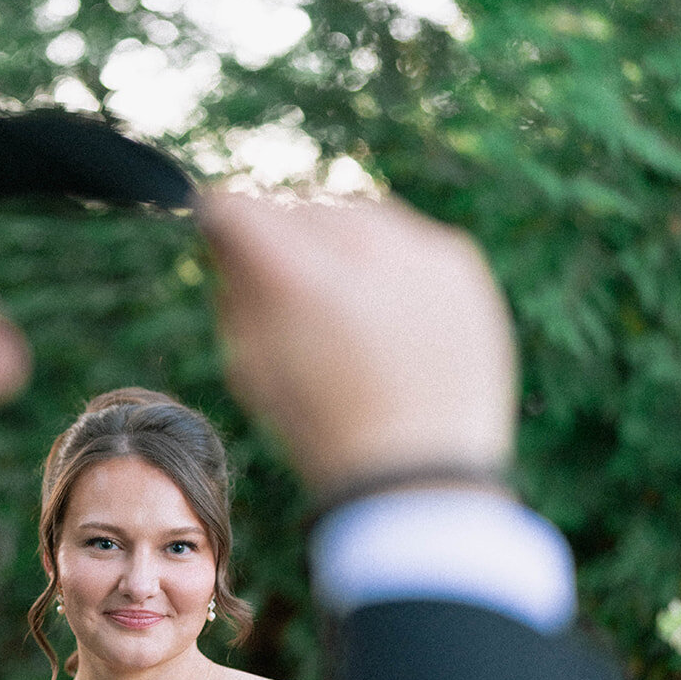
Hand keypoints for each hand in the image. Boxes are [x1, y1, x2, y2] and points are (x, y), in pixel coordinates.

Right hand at [199, 181, 516, 493]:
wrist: (421, 474)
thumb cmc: (324, 430)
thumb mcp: (251, 368)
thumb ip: (236, 293)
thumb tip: (230, 239)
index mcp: (294, 275)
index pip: (238, 208)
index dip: (222, 222)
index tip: (221, 233)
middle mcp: (358, 246)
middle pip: (298, 206)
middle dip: (283, 234)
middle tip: (282, 279)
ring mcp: (416, 250)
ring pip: (355, 213)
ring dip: (337, 242)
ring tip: (339, 302)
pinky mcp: (458, 263)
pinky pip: (408, 236)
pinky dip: (389, 260)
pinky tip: (384, 309)